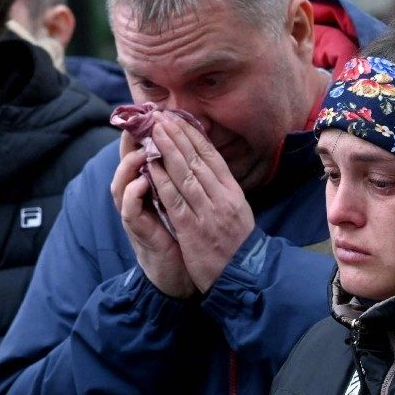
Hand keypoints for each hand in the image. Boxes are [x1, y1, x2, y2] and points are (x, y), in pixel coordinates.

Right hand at [111, 130, 195, 298]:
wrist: (177, 270)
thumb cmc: (180, 231)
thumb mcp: (182, 197)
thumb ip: (181, 174)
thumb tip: (193, 142)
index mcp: (148, 184)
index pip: (140, 151)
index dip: (144, 131)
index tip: (154, 110)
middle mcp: (135, 195)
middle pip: (124, 161)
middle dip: (132, 141)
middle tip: (143, 121)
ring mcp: (133, 213)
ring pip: (120, 183)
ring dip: (129, 165)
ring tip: (143, 149)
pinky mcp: (137, 230)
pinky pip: (129, 209)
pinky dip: (134, 194)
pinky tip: (144, 181)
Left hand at [146, 120, 254, 293]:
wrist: (245, 276)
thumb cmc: (237, 245)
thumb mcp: (237, 212)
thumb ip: (221, 191)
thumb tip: (207, 168)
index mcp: (232, 192)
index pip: (211, 156)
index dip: (193, 135)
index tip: (178, 119)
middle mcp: (222, 198)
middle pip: (196, 160)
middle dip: (177, 136)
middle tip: (160, 117)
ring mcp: (208, 213)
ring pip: (185, 175)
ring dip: (167, 151)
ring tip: (153, 132)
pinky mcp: (194, 229)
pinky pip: (175, 200)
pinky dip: (162, 181)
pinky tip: (150, 166)